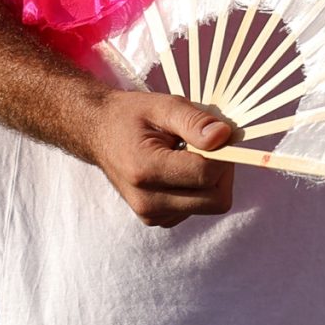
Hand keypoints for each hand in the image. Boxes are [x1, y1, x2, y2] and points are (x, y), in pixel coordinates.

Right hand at [85, 91, 236, 227]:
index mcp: (145, 171)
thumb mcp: (164, 106)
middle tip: (208, 146)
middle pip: (216, 200)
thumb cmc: (132, 117)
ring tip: (188, 155)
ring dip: (211, 180)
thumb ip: (196, 121)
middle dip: (223, 171)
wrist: (99, 134)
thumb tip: (225, 136)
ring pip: (211, 204)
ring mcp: (151, 214)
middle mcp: (146, 201)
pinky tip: (180, 170)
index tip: (217, 136)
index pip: (207, 174)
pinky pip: (198, 208)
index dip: (224, 154)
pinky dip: (199, 189)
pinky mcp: (157, 219)